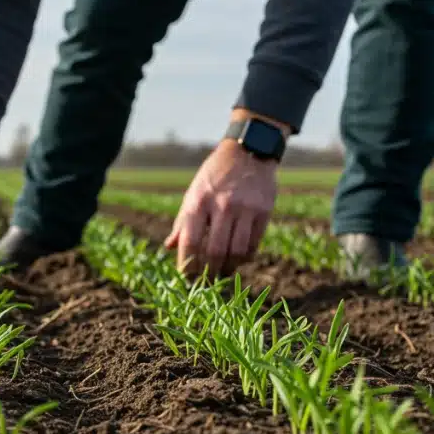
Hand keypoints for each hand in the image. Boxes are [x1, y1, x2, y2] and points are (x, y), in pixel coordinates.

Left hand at [164, 137, 278, 277]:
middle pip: (215, 251)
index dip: (187, 265)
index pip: (190, 241)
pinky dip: (245, 257)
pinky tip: (238, 259)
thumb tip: (169, 247)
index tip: (187, 278)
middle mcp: (221, 205)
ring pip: (237, 251)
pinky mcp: (263, 211)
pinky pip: (253, 244)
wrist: (248, 151)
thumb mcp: (194, 192)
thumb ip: (182, 221)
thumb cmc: (215, 175)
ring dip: (228, 269)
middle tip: (206, 282)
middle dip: (209, 272)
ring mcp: (245, 208)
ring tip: (222, 273)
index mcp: (198, 201)